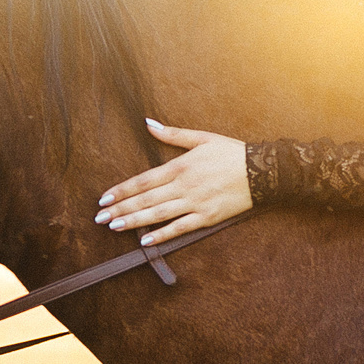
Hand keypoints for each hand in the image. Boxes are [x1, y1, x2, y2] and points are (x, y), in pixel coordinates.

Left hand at [96, 119, 251, 245]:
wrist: (264, 171)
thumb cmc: (231, 153)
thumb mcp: (202, 137)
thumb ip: (172, 134)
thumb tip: (147, 123)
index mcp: (180, 166)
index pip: (143, 180)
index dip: (122, 190)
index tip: (104, 199)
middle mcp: (184, 185)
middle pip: (146, 199)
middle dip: (121, 209)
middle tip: (99, 218)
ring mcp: (195, 202)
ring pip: (158, 214)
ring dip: (134, 221)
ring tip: (114, 227)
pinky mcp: (207, 217)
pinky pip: (180, 228)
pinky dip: (162, 235)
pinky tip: (145, 240)